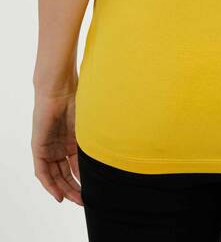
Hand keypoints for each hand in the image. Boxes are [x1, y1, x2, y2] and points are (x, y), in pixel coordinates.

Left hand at [31, 85, 83, 205]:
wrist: (61, 88)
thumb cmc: (79, 100)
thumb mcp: (89, 128)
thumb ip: (94, 144)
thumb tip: (112, 158)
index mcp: (72, 142)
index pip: (76, 167)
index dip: (82, 181)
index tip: (91, 192)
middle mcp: (59, 147)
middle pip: (65, 174)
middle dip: (74, 189)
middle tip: (83, 201)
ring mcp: (48, 147)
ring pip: (54, 176)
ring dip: (63, 189)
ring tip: (74, 200)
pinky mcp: (39, 147)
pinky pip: (42, 171)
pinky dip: (49, 184)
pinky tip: (58, 194)